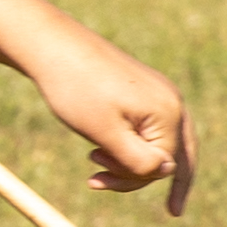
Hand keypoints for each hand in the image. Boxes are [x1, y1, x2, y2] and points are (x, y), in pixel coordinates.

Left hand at [19, 26, 195, 213]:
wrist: (53, 46)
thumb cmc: (76, 90)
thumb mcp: (105, 133)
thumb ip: (139, 159)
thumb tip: (171, 172)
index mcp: (169, 113)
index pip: (164, 167)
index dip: (130, 179)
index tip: (93, 176)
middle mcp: (173, 102)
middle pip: (170, 158)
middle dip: (134, 176)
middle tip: (94, 180)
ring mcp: (160, 94)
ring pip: (159, 145)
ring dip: (128, 161)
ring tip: (93, 158)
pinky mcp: (144, 90)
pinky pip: (148, 129)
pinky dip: (127, 144)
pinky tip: (105, 149)